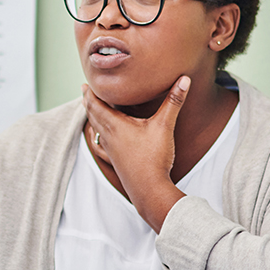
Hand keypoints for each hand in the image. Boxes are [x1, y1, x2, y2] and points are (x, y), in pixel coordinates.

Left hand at [82, 76, 190, 231]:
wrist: (149, 189)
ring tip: (91, 108)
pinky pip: (100, 144)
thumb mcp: (164, 126)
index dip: (90, 93)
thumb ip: (173, 102)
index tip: (87, 82)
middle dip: (88, 101)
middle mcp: (107, 136)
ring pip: (95, 128)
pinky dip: (97, 135)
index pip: (95, 104)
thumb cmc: (154, 158)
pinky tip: (98, 139)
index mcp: (114, 125)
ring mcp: (109, 149)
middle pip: (92, 114)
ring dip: (92, 116)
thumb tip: (184, 79)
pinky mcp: (114, 160)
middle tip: (85, 90)